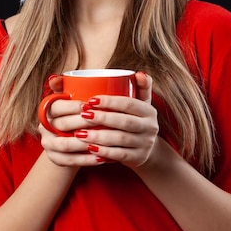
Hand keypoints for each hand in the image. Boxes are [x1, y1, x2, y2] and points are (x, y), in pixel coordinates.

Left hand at [38, 72, 158, 167]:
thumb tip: (138, 72)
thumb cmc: (135, 120)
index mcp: (148, 110)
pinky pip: (120, 156)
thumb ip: (137, 87)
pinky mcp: (138, 158)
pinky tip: (90, 148)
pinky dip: (104, 152)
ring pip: (121, 140)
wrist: (147, 149)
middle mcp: (150, 127)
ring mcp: (145, 144)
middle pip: (124, 122)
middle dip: (102, 118)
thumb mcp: (140, 103)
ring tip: (80, 133)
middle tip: (83, 114)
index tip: (90, 99)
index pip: (129, 103)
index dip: (110, 101)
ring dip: (99, 136)